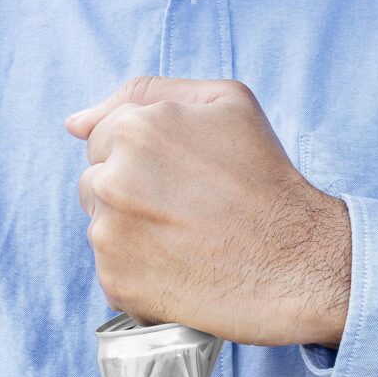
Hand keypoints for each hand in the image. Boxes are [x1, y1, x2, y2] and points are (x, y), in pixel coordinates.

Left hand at [66, 77, 351, 347]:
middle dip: (132, 197)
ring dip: (134, 238)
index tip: (182, 183)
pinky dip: (141, 278)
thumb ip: (149, 92)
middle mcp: (113, 180)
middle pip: (94, 185)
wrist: (301, 265)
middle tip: (189, 215)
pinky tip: (184, 274)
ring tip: (189, 246)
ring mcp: (111, 236)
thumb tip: (76, 123)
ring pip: (102, 230)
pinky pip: (112, 276)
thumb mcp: (228, 103)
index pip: (101, 140)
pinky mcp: (118, 284)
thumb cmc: (269, 182)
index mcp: (135, 129)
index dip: (145, 161)